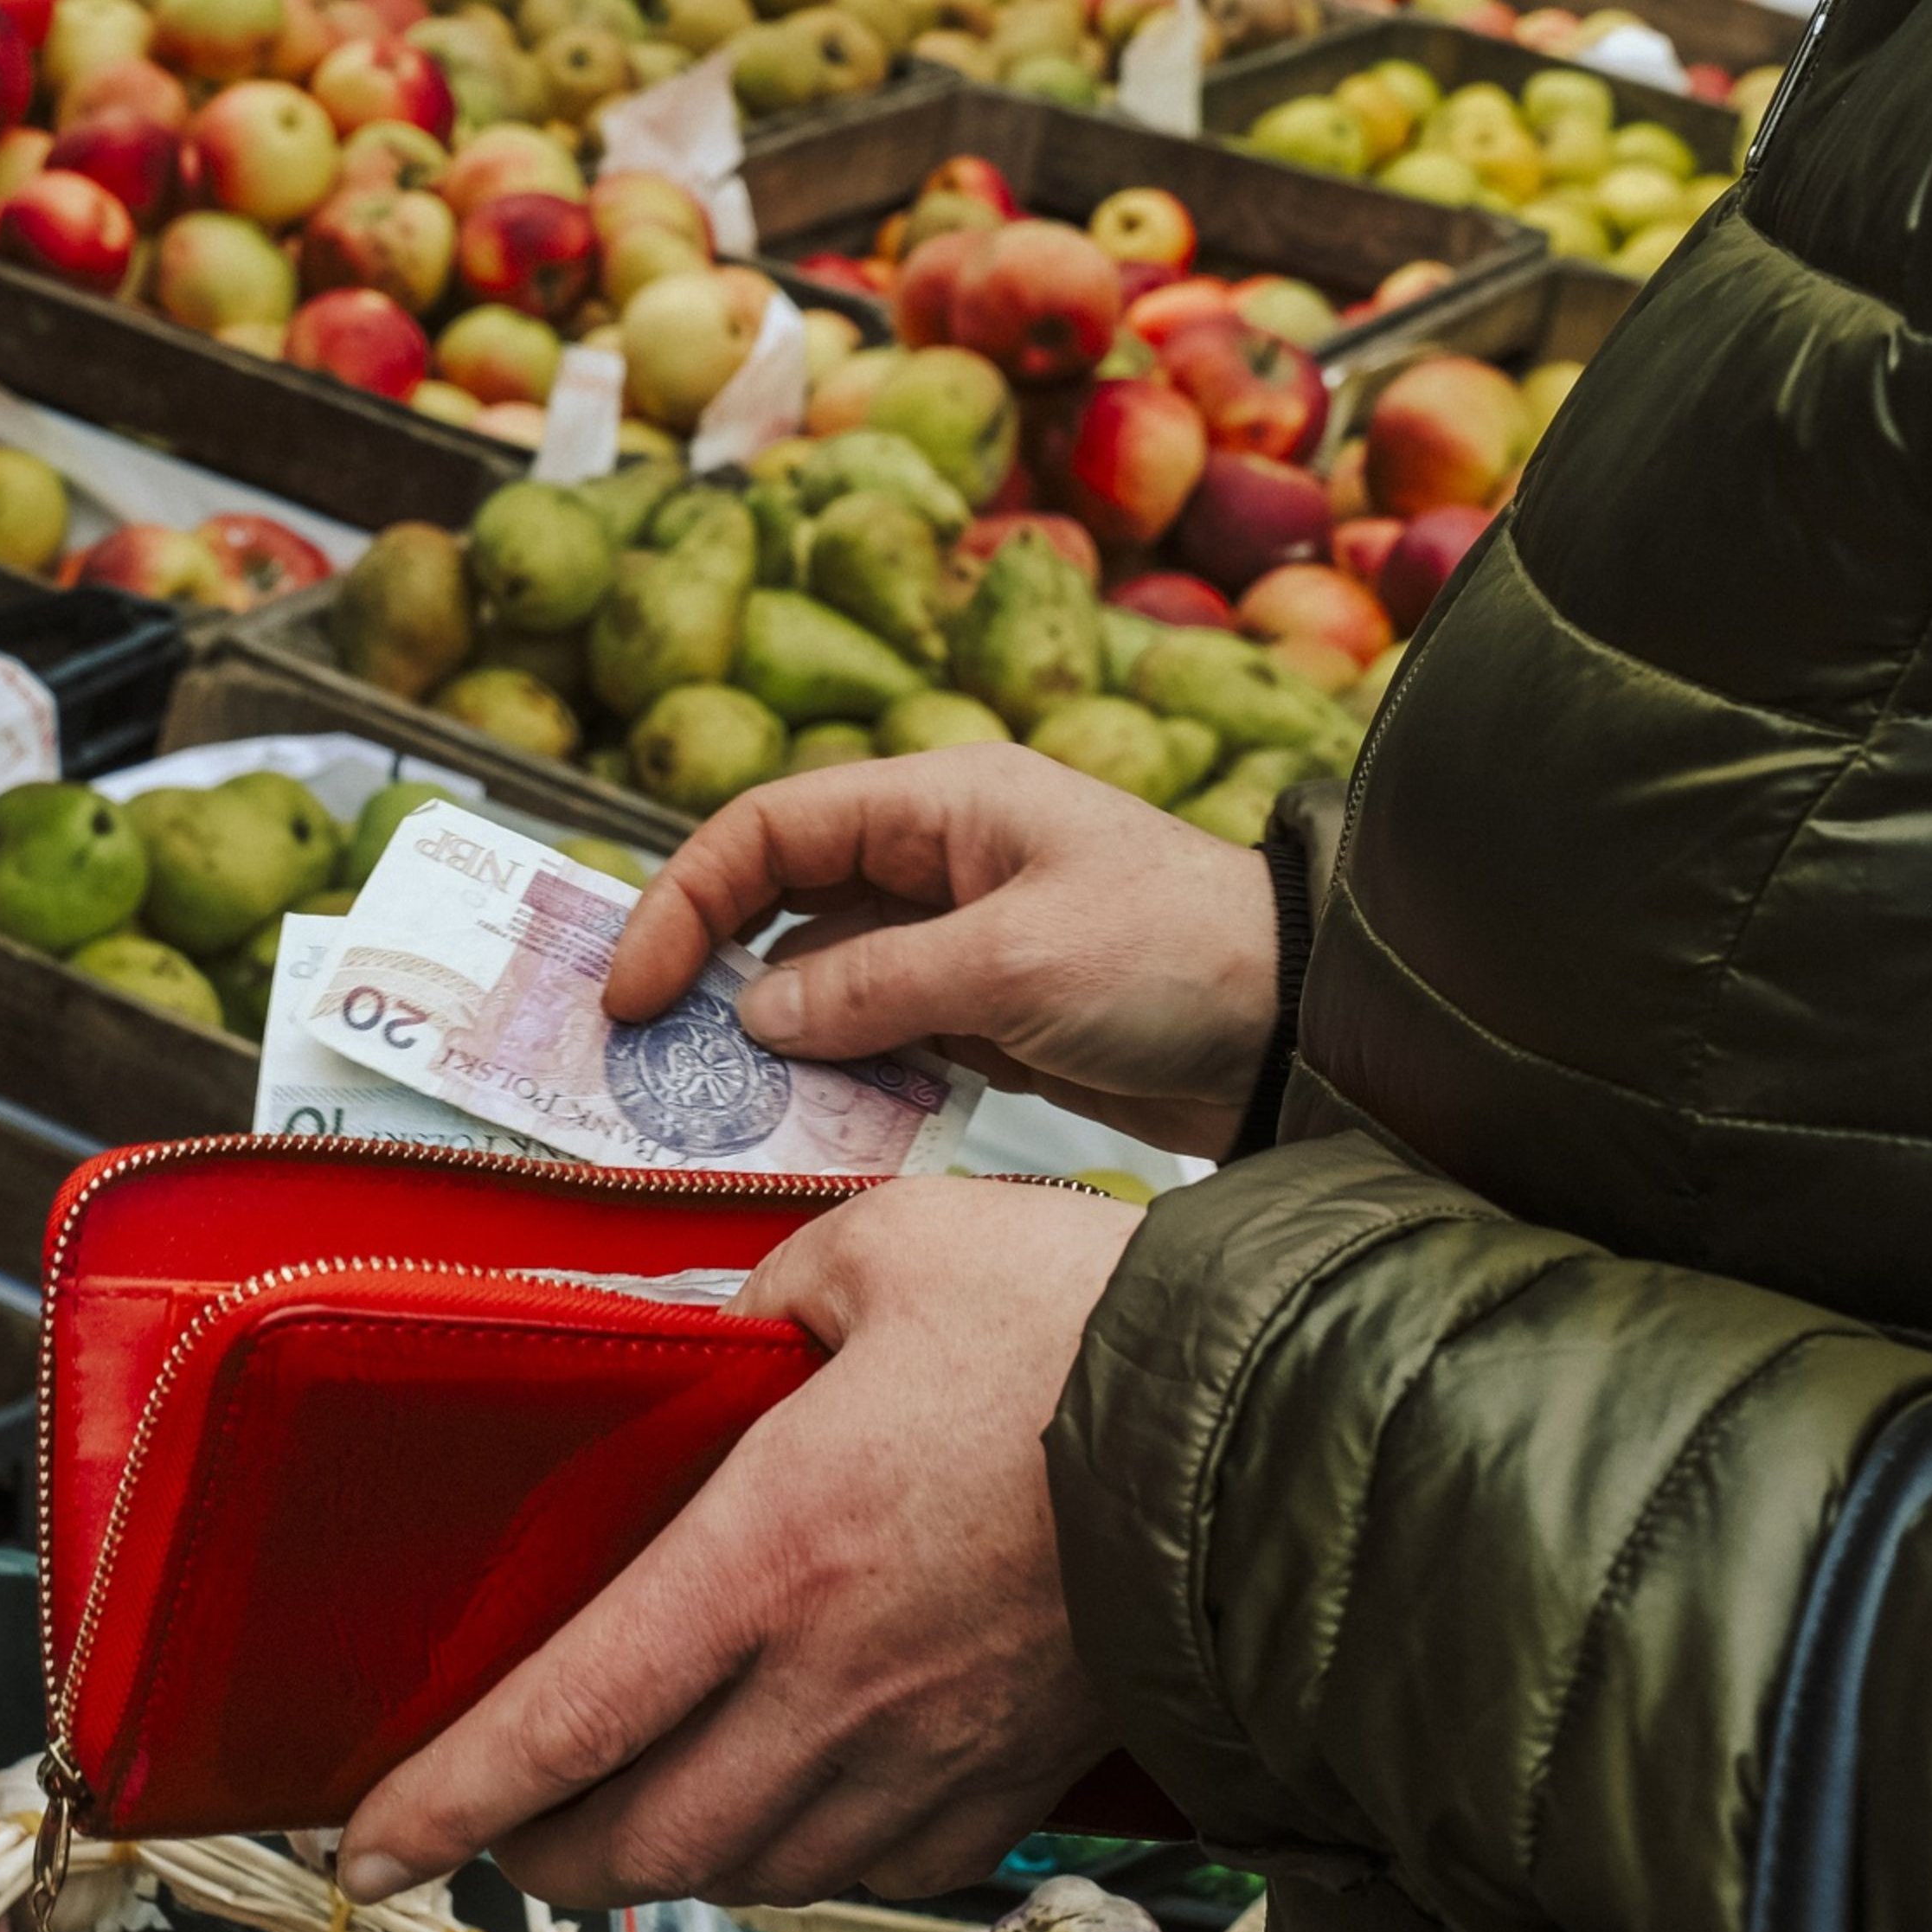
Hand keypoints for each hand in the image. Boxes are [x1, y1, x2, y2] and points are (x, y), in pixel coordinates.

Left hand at [334, 1179, 1141, 1908]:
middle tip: (499, 1825)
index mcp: (776, 1552)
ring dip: (662, 1863)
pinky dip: (798, 1857)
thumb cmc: (1081, 1328)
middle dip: (540, 1853)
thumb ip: (767, 1285)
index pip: (570, 1716)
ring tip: (624, 1820)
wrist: (1269, 1430)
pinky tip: (786, 1806)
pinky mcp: (1008, 1775)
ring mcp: (927, 1749)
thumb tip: (720, 1321)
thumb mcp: (887, 1245)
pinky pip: (872, 1865)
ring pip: (748, 1872)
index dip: (453, 1797)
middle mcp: (835, 1683)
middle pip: (640, 1838)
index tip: (373, 1839)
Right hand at [605, 744, 1279, 1155]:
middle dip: (705, 972)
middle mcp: (938, 862)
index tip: (631, 993)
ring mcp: (957, 941)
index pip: (768, 831)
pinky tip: (804, 1125)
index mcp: (942, 806)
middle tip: (641, 1057)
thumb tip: (758, 1014)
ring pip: (819, 981)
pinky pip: (875, 1039)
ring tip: (710, 1108)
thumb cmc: (1182, 959)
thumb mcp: (1017, 968)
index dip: (682, 902)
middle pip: (778, 903)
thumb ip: (875, 990)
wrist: (1300, 1031)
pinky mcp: (984, 1015)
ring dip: (766, 1040)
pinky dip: (833, 1078)